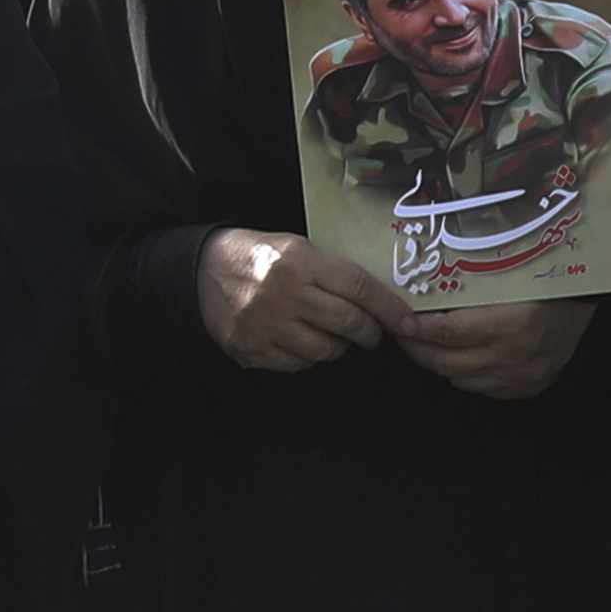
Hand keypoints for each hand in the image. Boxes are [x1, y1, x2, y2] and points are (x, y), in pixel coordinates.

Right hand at [194, 225, 405, 370]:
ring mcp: (267, 325)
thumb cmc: (259, 256)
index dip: (390, 309)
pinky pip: (299, 363)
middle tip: (374, 333)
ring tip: (333, 333)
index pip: (359, 288)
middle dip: (370, 333)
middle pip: (348, 324)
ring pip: (327, 350)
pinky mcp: (252, 349)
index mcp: (300, 262)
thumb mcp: (297, 248)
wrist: (201, 270)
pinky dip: (309, 355)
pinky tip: (303, 339)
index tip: (408, 323)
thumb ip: (333, 272)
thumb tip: (381, 300)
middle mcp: (284, 294)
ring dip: (340, 346)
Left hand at [399, 294, 596, 400]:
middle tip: (402, 333)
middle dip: (417, 349)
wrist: (586, 300)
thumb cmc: (544, 280)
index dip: (417, 328)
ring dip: (439, 362)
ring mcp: (522, 377)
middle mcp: (515, 356)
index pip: (447, 332)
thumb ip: (468, 293)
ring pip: (459, 378)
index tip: (399, 320)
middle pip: (446, 361)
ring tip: (427, 345)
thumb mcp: (506, 278)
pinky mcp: (528, 388)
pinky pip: (482, 388)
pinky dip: (466, 374)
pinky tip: (462, 358)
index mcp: (511, 323)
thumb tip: (423, 301)